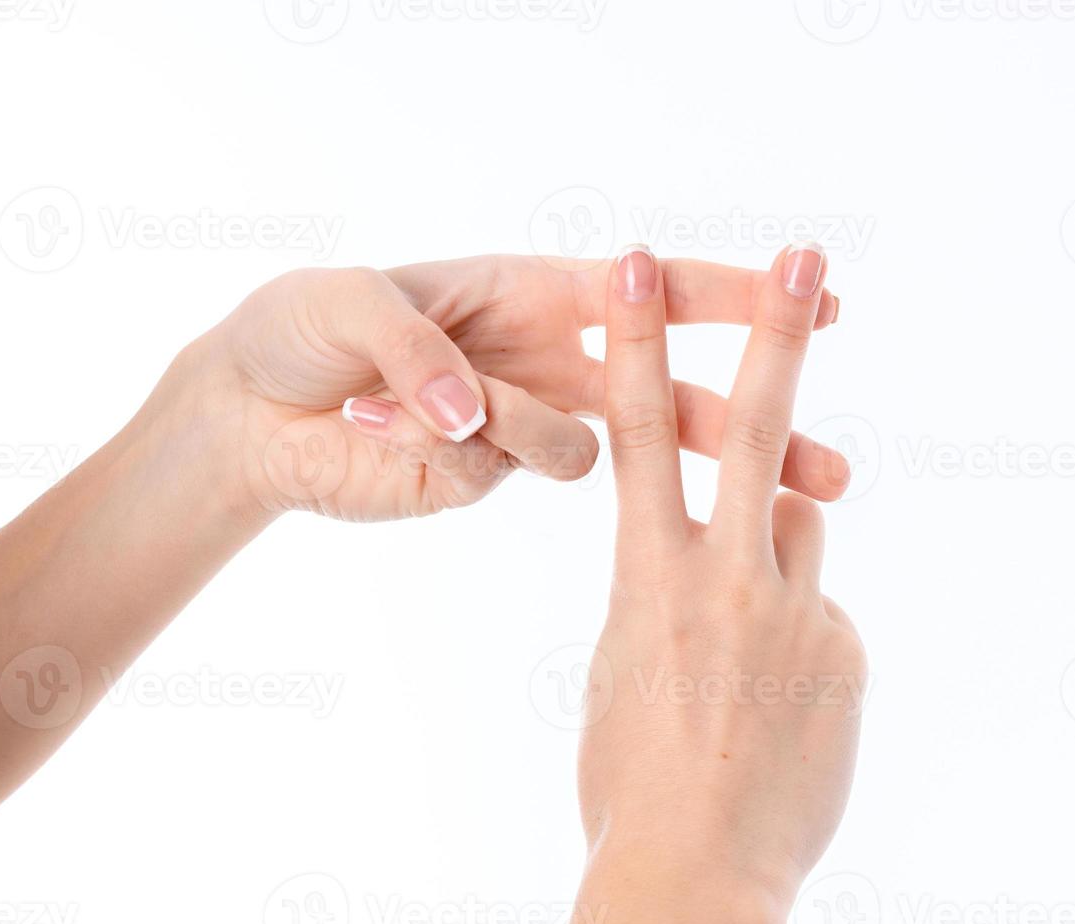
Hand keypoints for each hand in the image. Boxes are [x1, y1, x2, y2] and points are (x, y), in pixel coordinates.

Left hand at [193, 257, 849, 521]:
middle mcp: (545, 360)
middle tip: (829, 477)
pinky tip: (369, 421)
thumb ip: (423, 358)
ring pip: (595, 452)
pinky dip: (449, 447)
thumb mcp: (352, 307)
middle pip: (676, 403)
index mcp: (535, 293)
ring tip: (414, 406)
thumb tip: (476, 419)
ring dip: (521, 429)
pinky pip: (505, 472)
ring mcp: (518, 428)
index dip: (735, 301)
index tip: (813, 302)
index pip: (655, 295)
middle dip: (752, 432)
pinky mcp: (480, 478)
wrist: (245, 408)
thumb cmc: (301, 324)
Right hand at [553, 245, 865, 923]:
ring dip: (776, 551)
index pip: (640, 436)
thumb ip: (663, 592)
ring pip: (799, 527)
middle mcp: (729, 580)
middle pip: (759, 430)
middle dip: (775, 331)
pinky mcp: (848, 651)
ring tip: (743, 651)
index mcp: (647, 581)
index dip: (639, 343)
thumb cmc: (629, 782)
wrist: (698, 876)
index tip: (636, 264)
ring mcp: (799, 613)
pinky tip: (777, 714)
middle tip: (803, 254)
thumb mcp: (617, 669)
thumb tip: (715, 551)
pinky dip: (803, 639)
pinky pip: (825, 610)